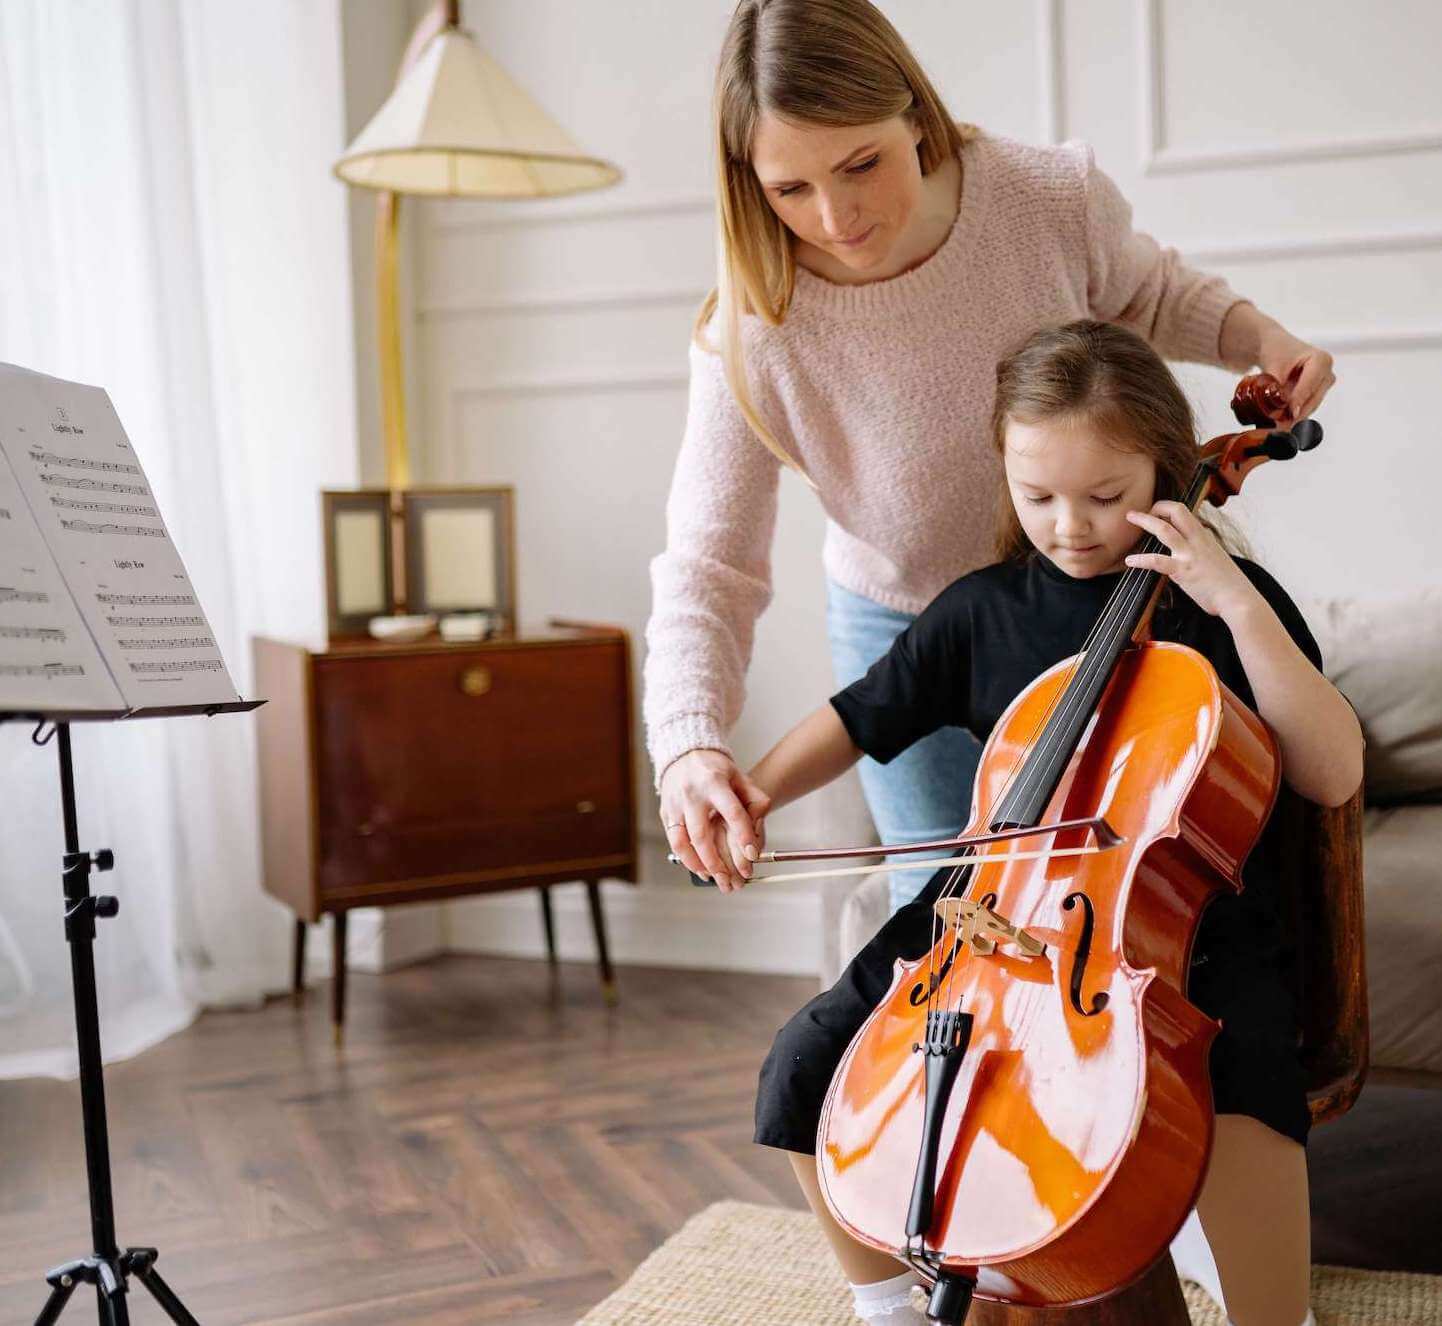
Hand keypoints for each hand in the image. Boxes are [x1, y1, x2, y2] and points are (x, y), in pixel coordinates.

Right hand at [659, 749, 770, 891]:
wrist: (683, 754)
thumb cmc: (716, 769)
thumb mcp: (740, 777)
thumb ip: (755, 800)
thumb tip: (758, 830)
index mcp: (714, 783)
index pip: (731, 812)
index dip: (743, 836)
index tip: (752, 856)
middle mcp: (691, 795)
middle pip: (701, 835)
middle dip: (716, 862)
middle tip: (730, 879)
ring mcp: (674, 804)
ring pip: (682, 842)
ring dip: (697, 864)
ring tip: (712, 877)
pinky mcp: (665, 813)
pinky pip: (673, 841)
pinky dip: (686, 858)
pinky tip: (699, 868)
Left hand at [1123, 502, 1260, 619]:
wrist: (1239, 599)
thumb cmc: (1229, 584)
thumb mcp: (1217, 559)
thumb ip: (1203, 552)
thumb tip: (1193, 552)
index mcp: (1205, 538)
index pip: (1186, 513)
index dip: (1169, 509)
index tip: (1157, 513)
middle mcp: (1197, 541)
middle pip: (1178, 511)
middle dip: (1157, 506)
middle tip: (1140, 512)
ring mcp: (1189, 554)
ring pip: (1164, 530)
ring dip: (1145, 521)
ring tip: (1130, 517)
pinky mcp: (1183, 571)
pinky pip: (1157, 561)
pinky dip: (1141, 559)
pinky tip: (1130, 560)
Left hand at [1256, 325, 1334, 420]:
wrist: (1276, 349)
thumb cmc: (1277, 351)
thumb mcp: (1274, 366)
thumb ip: (1276, 386)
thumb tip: (1275, 405)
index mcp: (1321, 360)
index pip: (1310, 385)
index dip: (1299, 400)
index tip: (1290, 413)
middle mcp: (1327, 373)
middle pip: (1313, 399)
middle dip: (1296, 414)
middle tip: (1280, 427)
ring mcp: (1324, 385)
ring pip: (1310, 406)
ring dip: (1295, 418)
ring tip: (1279, 428)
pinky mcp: (1317, 394)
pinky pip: (1306, 408)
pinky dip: (1295, 416)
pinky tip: (1282, 424)